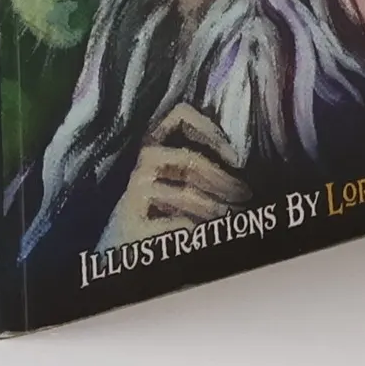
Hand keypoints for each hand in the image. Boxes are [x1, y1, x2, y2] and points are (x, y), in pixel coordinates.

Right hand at [100, 104, 250, 246]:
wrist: (119, 250)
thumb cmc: (156, 212)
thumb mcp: (174, 182)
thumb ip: (196, 167)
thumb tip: (237, 166)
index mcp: (153, 146)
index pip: (180, 115)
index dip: (210, 129)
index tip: (234, 157)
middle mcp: (140, 164)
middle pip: (190, 159)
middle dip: (224, 179)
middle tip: (244, 195)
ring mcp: (134, 194)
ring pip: (187, 193)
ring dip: (216, 206)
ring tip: (232, 217)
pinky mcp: (131, 224)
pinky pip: (178, 224)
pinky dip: (198, 230)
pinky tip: (204, 235)